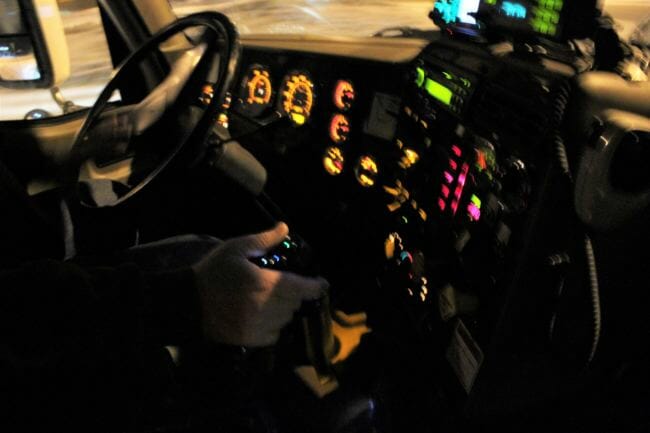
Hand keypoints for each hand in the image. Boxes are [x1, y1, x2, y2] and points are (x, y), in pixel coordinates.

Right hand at [193, 223, 328, 346]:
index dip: (315, 286)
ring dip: (284, 309)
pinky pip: (274, 335)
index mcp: (263, 283)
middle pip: (294, 303)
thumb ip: (263, 239)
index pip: (301, 288)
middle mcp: (264, 306)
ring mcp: (257, 326)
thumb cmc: (213, 272)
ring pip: (286, 319)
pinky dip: (274, 325)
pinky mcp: (249, 339)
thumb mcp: (236, 248)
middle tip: (284, 286)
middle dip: (294, 294)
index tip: (322, 284)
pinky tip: (263, 315)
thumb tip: (285, 228)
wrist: (187, 303)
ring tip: (272, 300)